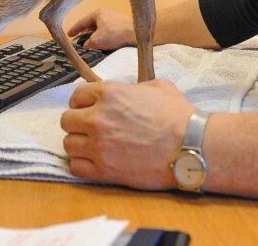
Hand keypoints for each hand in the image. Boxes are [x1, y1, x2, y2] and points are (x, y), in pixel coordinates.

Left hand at [60, 79, 194, 189]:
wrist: (190, 146)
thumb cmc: (178, 116)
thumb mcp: (158, 87)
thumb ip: (134, 87)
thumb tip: (128, 92)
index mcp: (109, 93)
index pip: (76, 96)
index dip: (83, 103)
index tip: (89, 110)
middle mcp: (98, 118)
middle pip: (66, 120)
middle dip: (78, 124)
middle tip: (91, 129)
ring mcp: (98, 145)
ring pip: (68, 144)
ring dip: (79, 145)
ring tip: (95, 147)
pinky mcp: (103, 170)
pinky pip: (75, 167)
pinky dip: (82, 165)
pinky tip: (96, 162)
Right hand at [66, 8, 135, 49]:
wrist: (137, 34)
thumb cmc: (116, 35)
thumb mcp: (96, 41)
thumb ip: (87, 42)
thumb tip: (87, 44)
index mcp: (98, 13)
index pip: (82, 21)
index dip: (74, 29)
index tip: (68, 34)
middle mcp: (106, 13)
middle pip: (91, 24)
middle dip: (85, 33)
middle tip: (78, 40)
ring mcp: (115, 19)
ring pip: (100, 28)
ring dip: (95, 36)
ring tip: (91, 44)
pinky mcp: (122, 26)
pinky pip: (109, 31)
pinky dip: (104, 37)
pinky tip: (104, 45)